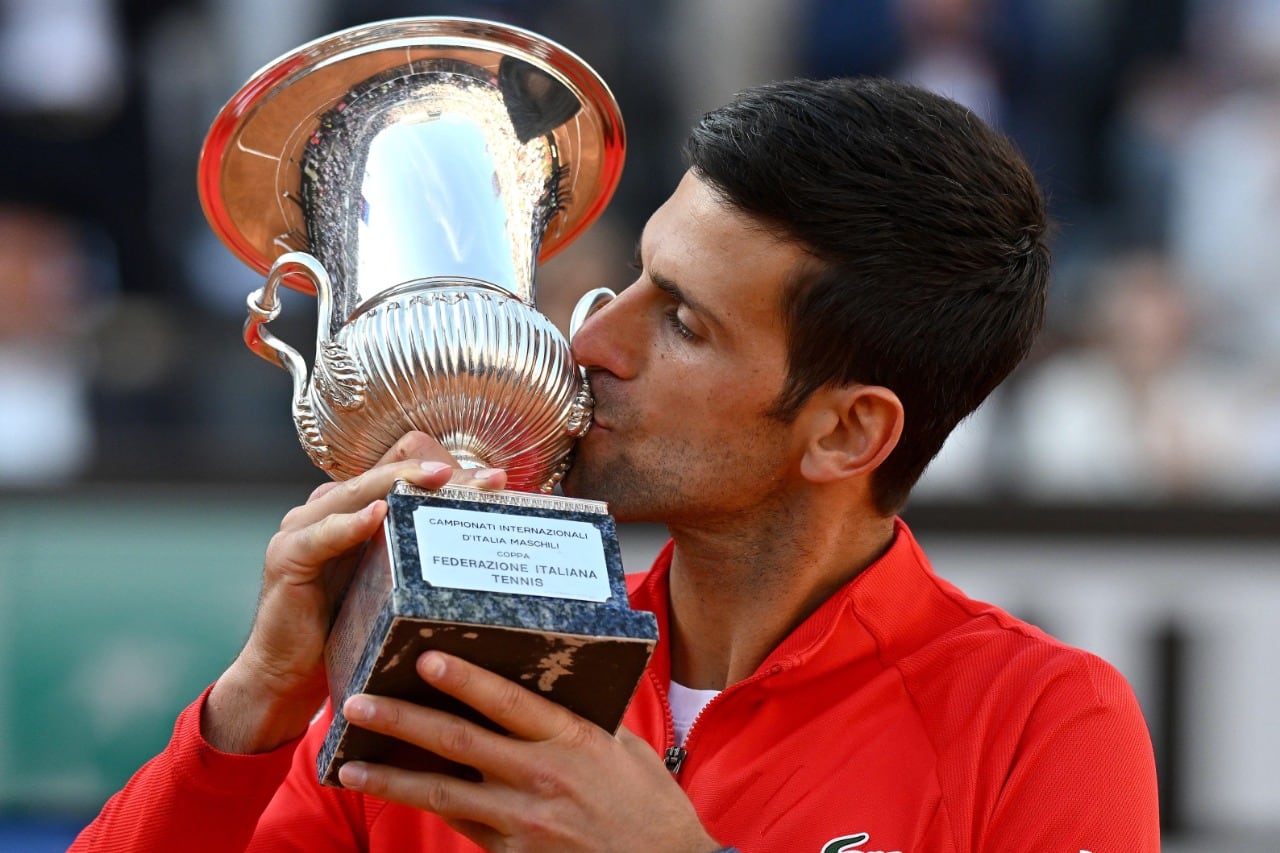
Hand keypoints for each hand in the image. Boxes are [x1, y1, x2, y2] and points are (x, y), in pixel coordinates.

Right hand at [203, 432, 507, 753]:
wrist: (288, 677)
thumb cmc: (347, 631)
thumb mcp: (393, 588)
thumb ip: (420, 560)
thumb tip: (487, 553)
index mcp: (355, 510)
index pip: (403, 474)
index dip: (447, 471)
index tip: (498, 481)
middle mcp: (328, 509)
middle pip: (387, 477)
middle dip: (439, 474)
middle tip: (488, 478)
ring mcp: (304, 529)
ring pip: (358, 493)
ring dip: (401, 483)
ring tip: (440, 478)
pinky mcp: (288, 557)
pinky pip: (322, 535)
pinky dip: (350, 523)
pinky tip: (378, 514)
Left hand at [335, 651, 721, 852]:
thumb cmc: (649, 807)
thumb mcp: (625, 749)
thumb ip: (581, 720)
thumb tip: (547, 685)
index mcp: (572, 741)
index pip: (507, 703)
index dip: (463, 680)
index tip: (425, 660)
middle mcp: (541, 778)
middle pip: (458, 744)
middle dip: (403, 721)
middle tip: (359, 703)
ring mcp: (523, 822)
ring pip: (442, 794)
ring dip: (391, 777)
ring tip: (349, 765)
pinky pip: (460, 825)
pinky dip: (424, 807)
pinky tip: (396, 794)